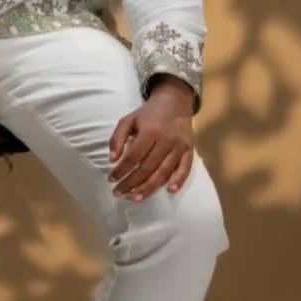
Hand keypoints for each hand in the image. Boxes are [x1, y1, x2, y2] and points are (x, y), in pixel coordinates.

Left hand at [107, 81, 195, 200]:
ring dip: (149, 188)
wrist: (175, 102)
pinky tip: (170, 191)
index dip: (121, 170)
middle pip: (147, 168)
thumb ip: (117, 138)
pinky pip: (185, 169)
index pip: (133, 156)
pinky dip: (179, 181)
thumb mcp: (128, 120)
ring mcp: (179, 147)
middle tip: (119, 193)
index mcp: (149, 132)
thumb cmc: (148, 114)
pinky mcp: (189, 151)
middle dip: (131, 183)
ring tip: (135, 198)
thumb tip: (111, 160)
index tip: (111, 179)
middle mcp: (165, 141)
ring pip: (164, 172)